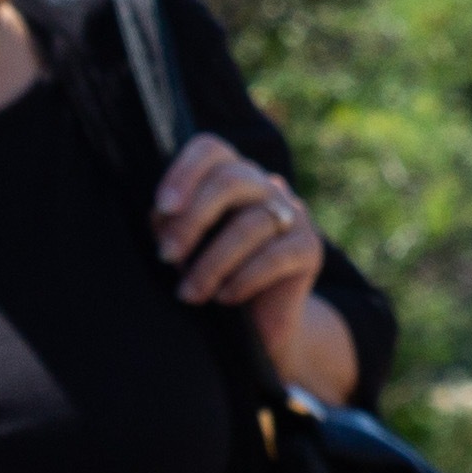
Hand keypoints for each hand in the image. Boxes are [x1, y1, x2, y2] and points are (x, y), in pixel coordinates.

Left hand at [147, 134, 327, 357]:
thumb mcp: (185, 248)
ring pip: (249, 225)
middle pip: (230, 180)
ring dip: (211, 263)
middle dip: (192, 221)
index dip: (184, 172)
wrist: (260, 322)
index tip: (162, 208)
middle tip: (167, 256)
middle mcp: (265, 186)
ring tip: (190, 293)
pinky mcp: (309, 248)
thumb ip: (171, 225)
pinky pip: (274, 256)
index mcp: (232, 175)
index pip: (210, 150)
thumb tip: (163, 214)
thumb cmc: (215, 276)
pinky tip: (225, 297)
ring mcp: (292, 214)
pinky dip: (243, 279)